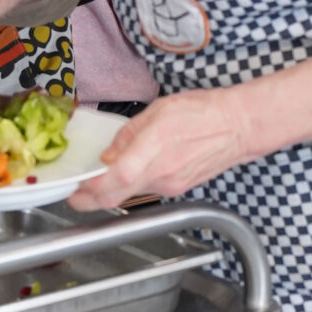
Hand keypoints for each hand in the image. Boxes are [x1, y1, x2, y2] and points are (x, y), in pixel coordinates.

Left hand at [69, 89, 258, 208]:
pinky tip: (131, 173)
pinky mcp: (178, 188)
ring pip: (131, 195)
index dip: (89, 188)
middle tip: (75, 196)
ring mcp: (170, 185)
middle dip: (90, 201)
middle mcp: (161, 174)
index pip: (114, 179)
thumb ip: (129, 134)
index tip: (73, 188)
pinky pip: (148, 190)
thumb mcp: (158, 110)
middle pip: (116, 197)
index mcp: (153, 149)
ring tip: (99, 180)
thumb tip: (109, 155)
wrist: (238, 127)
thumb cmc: (202, 112)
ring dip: (111, 191)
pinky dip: (132, 186)